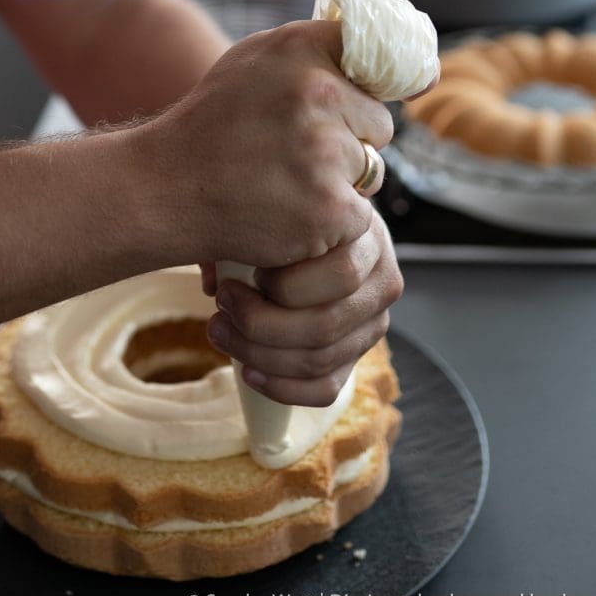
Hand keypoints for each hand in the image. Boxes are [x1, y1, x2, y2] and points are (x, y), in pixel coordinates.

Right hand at [141, 19, 394, 268]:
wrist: (165, 187)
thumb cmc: (212, 124)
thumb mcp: (254, 60)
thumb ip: (314, 52)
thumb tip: (384, 60)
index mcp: (301, 47)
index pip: (376, 60)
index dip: (362, 88)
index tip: (352, 104)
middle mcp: (319, 91)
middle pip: (378, 124)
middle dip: (349, 140)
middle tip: (295, 152)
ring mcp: (326, 151)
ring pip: (370, 171)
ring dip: (339, 183)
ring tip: (285, 182)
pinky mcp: (331, 206)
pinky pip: (359, 215)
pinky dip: (330, 223)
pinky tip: (288, 213)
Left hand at [203, 209, 402, 405]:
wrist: (315, 230)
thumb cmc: (286, 213)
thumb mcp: (273, 206)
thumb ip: (247, 227)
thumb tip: (214, 278)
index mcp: (368, 237)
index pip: (340, 274)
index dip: (285, 283)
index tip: (243, 274)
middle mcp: (381, 283)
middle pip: (325, 324)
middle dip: (261, 322)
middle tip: (222, 304)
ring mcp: (372, 325)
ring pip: (320, 358)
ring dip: (260, 353)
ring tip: (219, 330)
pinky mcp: (356, 357)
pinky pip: (326, 388)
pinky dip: (283, 387)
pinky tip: (248, 371)